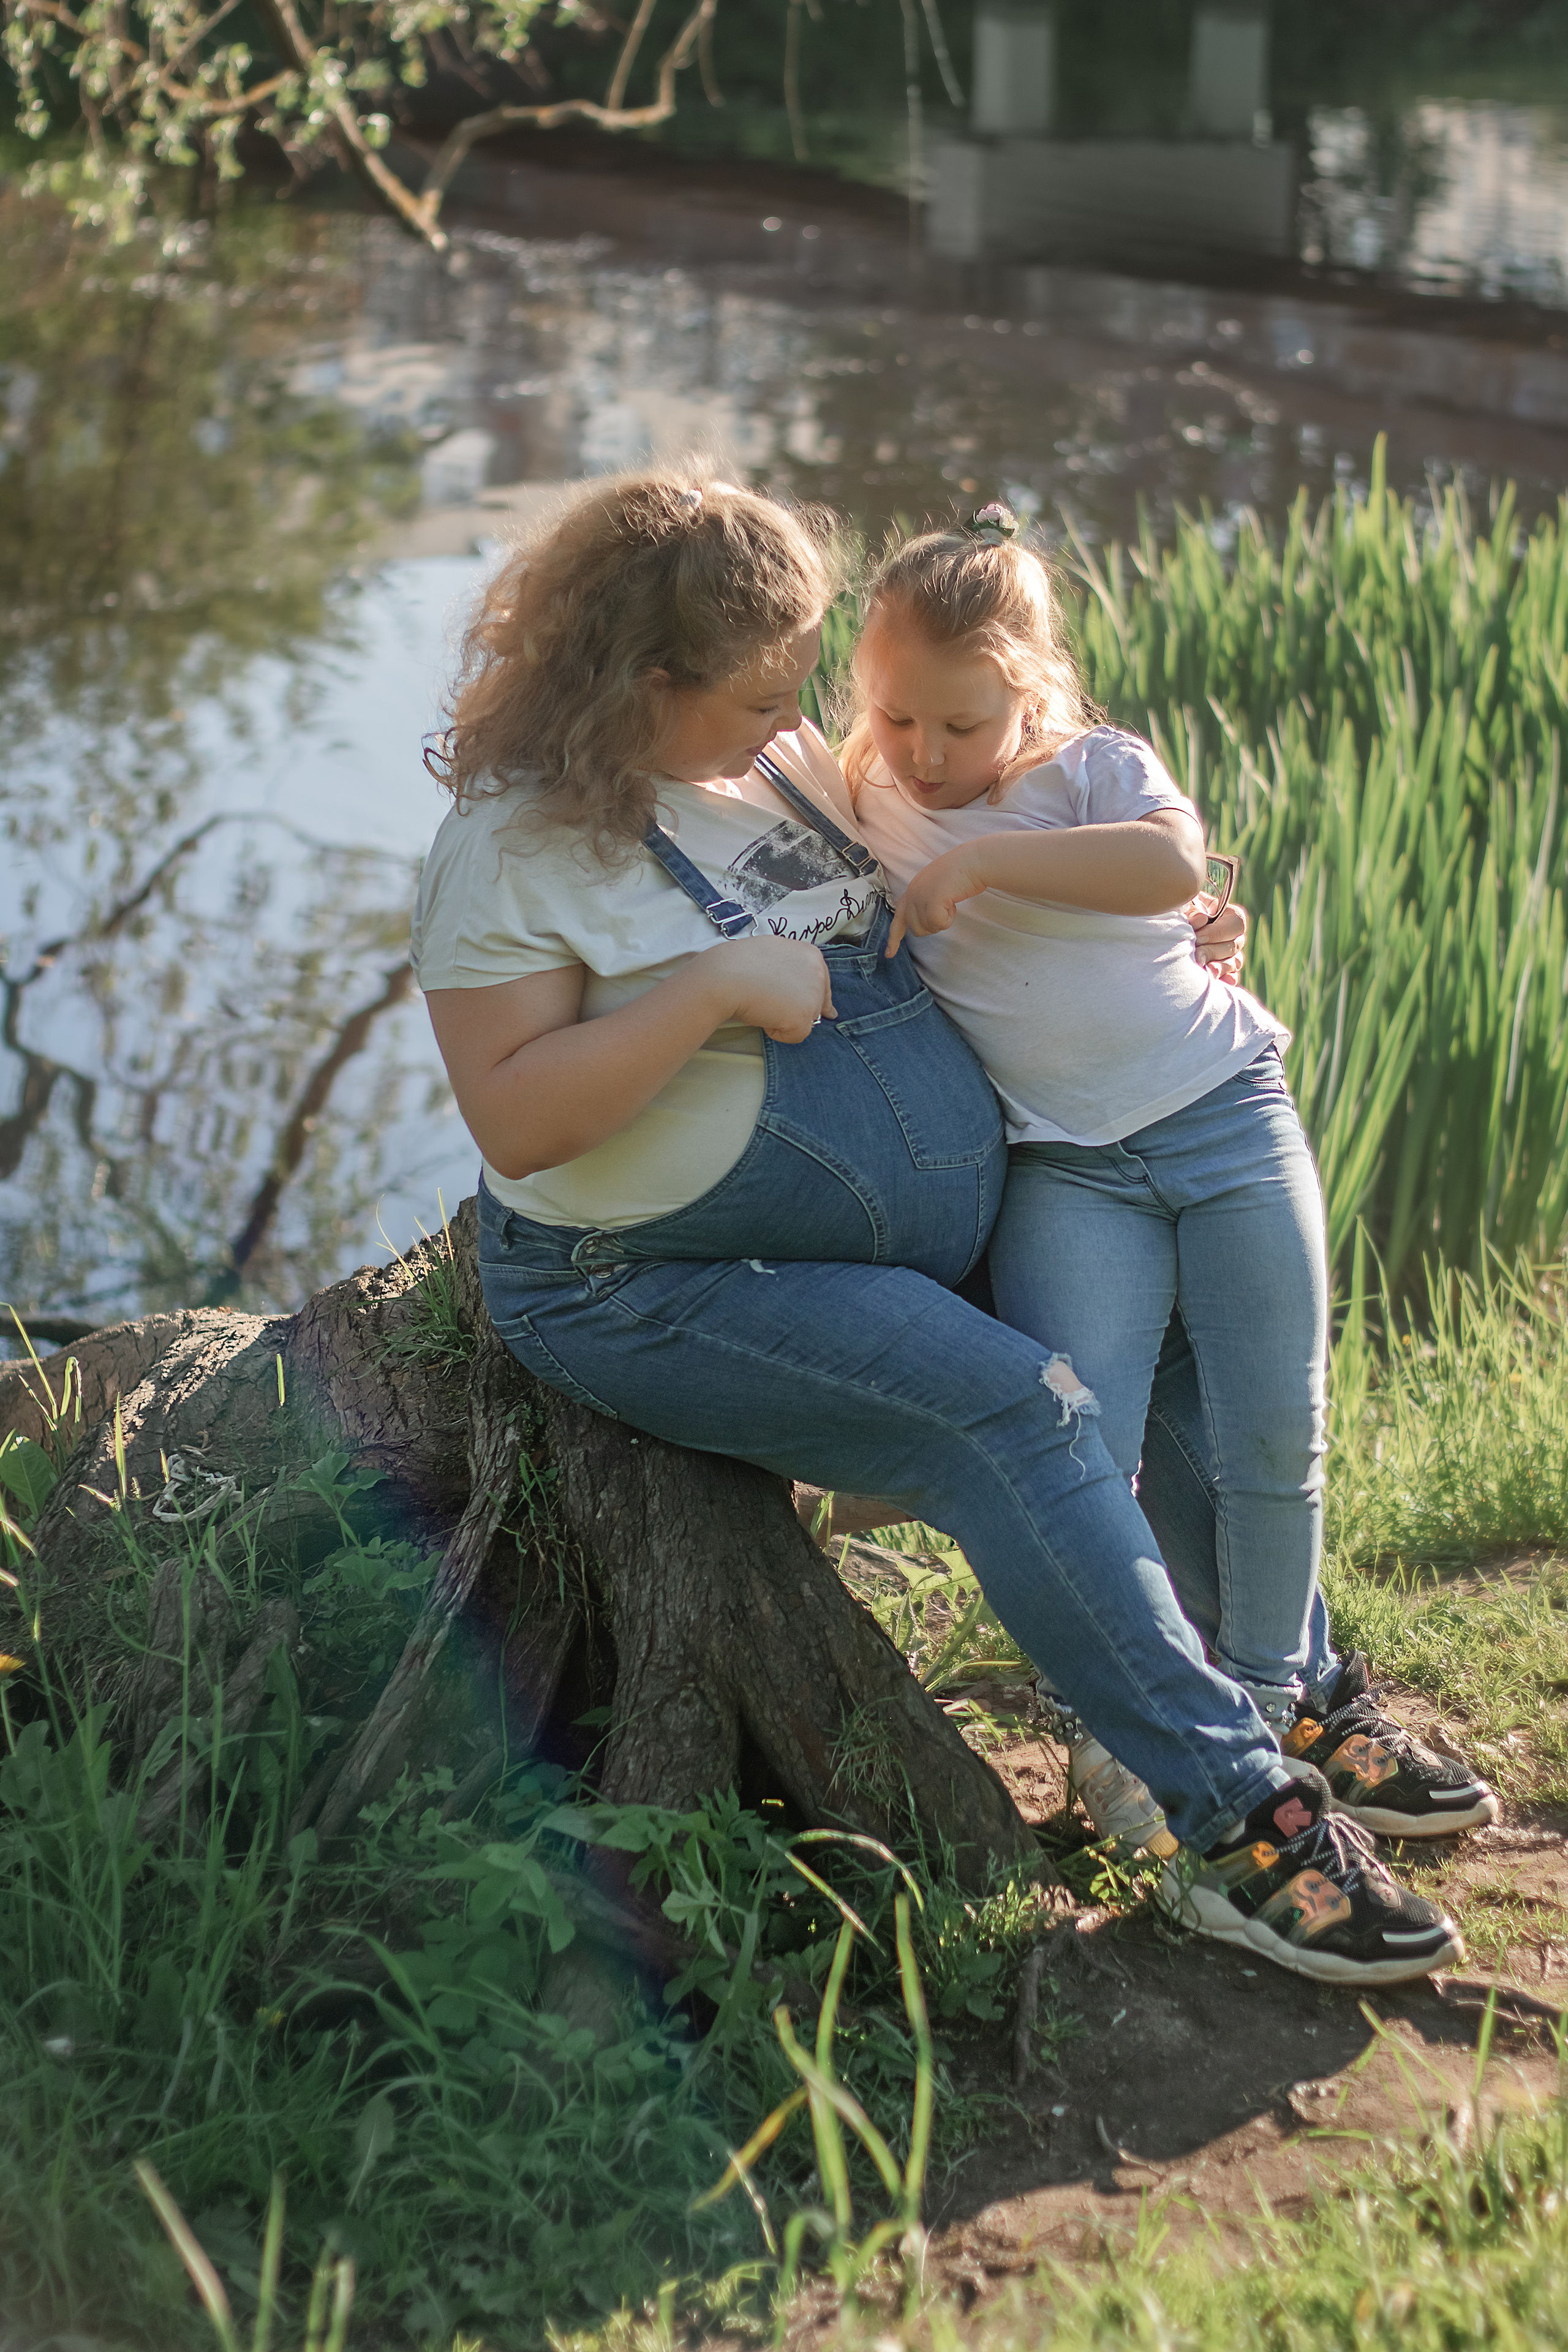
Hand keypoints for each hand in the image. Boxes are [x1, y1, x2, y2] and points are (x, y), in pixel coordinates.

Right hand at [706, 936, 836, 1042]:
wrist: (725, 977)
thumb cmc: (738, 963)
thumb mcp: (772, 951)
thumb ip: (789, 965)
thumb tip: (796, 984)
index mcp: (810, 954)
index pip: (820, 981)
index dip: (808, 994)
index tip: (802, 1003)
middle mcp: (818, 972)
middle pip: (815, 1001)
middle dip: (797, 1007)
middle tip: (772, 1004)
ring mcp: (813, 995)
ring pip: (806, 1019)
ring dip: (785, 1018)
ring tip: (762, 1004)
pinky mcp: (804, 1017)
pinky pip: (795, 1035)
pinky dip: (777, 1032)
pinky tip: (762, 1016)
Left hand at [886, 847, 985, 956]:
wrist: (970, 862)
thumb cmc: (959, 873)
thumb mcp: (935, 887)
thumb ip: (924, 901)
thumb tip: (926, 920)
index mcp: (912, 890)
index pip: (898, 918)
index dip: (894, 938)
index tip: (889, 954)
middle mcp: (912, 894)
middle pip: (915, 928)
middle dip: (932, 925)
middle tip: (946, 910)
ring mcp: (920, 898)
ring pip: (927, 928)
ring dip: (942, 921)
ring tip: (949, 903)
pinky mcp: (931, 902)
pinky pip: (938, 924)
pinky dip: (948, 919)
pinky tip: (953, 904)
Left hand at [1187, 897, 1246, 985]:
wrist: (1175, 929)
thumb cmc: (1183, 912)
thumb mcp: (1186, 906)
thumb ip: (1192, 911)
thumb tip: (1201, 920)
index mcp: (1230, 915)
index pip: (1235, 923)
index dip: (1217, 932)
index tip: (1198, 937)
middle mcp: (1235, 936)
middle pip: (1234, 945)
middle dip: (1213, 951)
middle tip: (1196, 956)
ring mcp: (1232, 955)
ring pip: (1234, 962)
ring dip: (1220, 968)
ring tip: (1206, 972)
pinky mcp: (1225, 971)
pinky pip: (1231, 977)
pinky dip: (1224, 980)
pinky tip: (1214, 981)